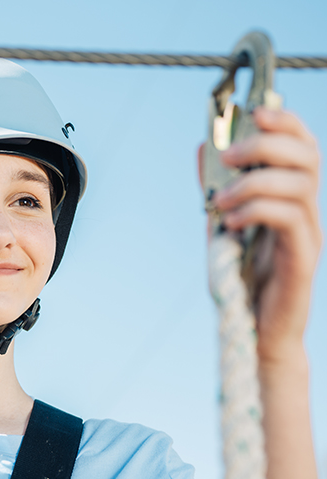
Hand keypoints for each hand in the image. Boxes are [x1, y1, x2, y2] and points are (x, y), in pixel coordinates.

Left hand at [210, 108, 321, 362]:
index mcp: (291, 198)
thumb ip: (216, 188)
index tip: (251, 112)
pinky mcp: (304, 257)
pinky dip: (256, 211)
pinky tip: (231, 223)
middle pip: (307, 156)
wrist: (254, 329)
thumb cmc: (241, 277)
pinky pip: (289, 219)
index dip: (284, 122)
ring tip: (221, 202)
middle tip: (229, 156)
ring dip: (253, 183)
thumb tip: (205, 147)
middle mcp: (307, 210)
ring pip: (299, 185)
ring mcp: (309, 233)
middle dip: (266, 145)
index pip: (302, 146)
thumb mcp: (222, 224)